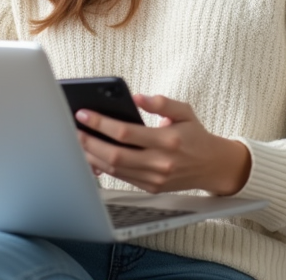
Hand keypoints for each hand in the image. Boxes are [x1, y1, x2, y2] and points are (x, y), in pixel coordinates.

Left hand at [75, 93, 250, 195]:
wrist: (213, 166)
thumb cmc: (195, 134)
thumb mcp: (184, 111)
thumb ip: (161, 102)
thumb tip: (136, 97)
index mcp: (168, 140)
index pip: (126, 132)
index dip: (101, 123)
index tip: (84, 114)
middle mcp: (160, 162)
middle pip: (115, 154)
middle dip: (89, 142)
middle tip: (73, 130)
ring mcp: (154, 178)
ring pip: (115, 169)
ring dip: (92, 156)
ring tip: (77, 142)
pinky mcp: (151, 187)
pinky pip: (122, 178)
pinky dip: (103, 169)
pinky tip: (91, 157)